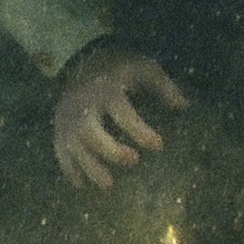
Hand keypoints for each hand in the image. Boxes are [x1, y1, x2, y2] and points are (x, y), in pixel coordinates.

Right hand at [54, 45, 189, 190]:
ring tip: (108, 185)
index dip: (139, 130)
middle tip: (134, 161)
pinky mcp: (58, 126)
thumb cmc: (118, 67)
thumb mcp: (143, 68)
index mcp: (105, 89)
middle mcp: (82, 103)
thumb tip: (184, 107)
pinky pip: (59, 149)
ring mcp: (67, 116)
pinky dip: (69, 168)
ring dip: (89, 166)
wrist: (82, 58)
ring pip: (73, 144)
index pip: (121, 112)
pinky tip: (81, 184)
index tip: (159, 146)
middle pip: (89, 130)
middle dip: (110, 149)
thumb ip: (164, 86)